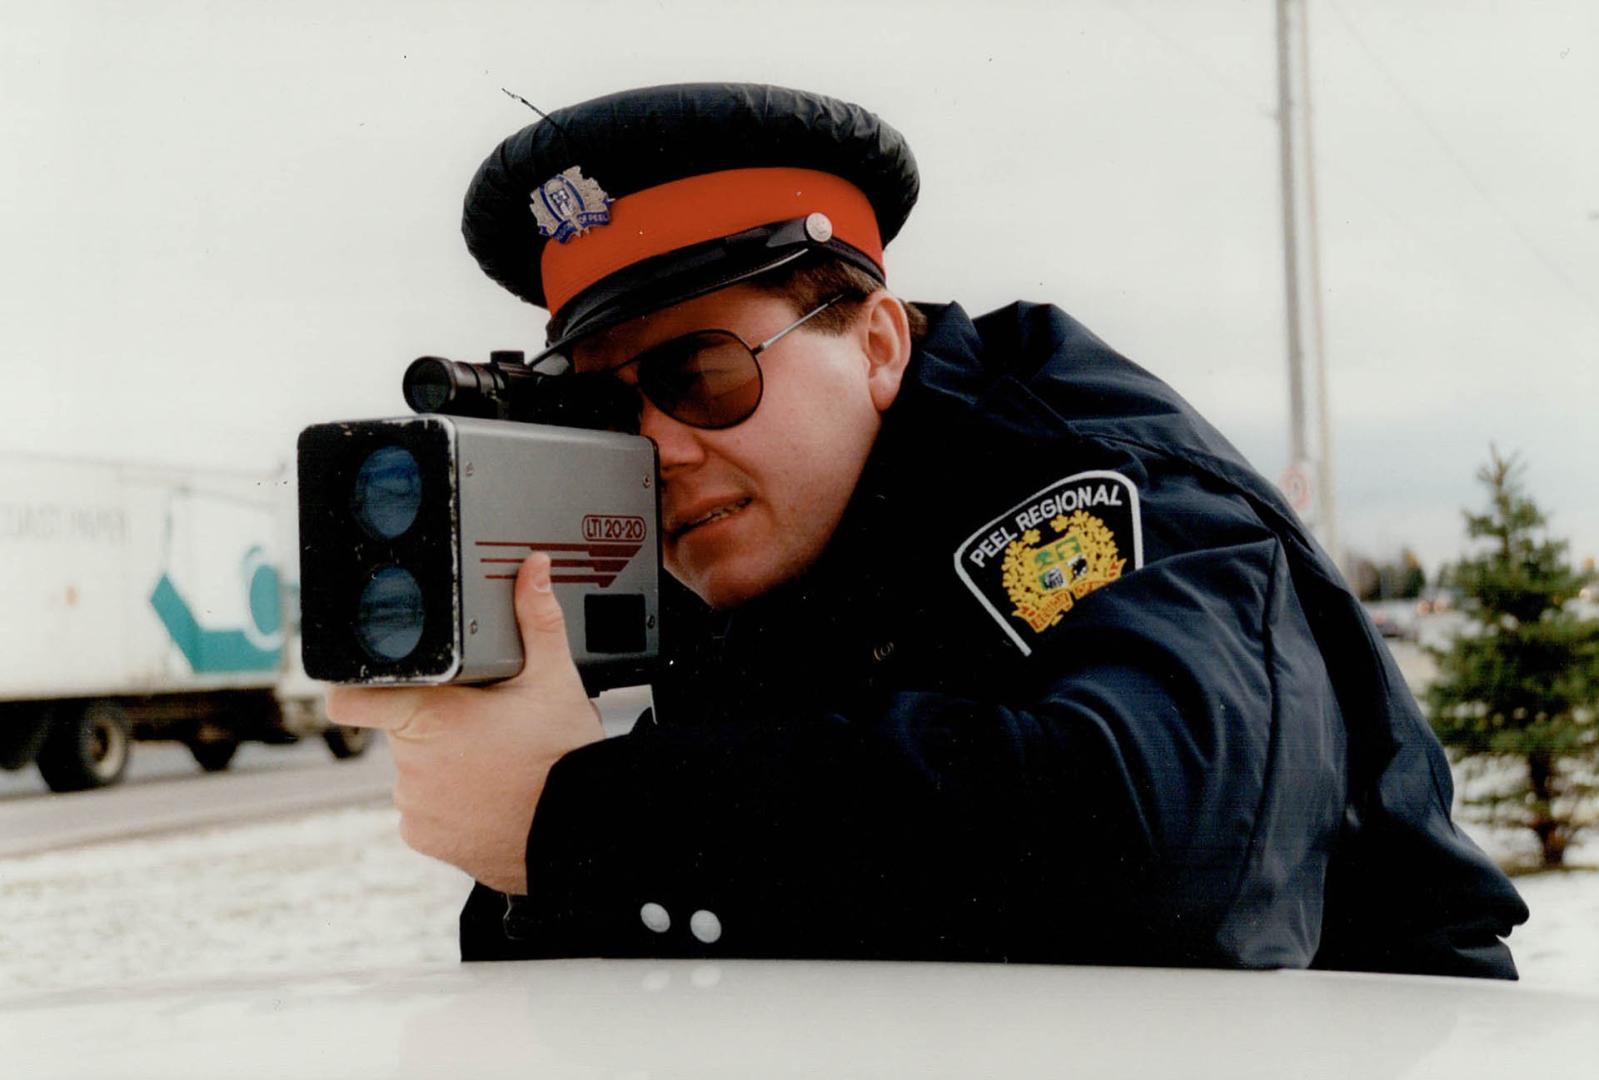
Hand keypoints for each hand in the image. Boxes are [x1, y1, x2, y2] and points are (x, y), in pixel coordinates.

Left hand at [326, 553, 602, 893]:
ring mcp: (415, 805)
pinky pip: (424, 810)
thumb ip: (536, 618)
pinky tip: (487, 794)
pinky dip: (448, 802)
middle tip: (482, 722)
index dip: (357, 688)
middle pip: (399, 728)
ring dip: (441, 763)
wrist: (580, 830)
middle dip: (432, 721)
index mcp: (429, 715)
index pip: (350, 699)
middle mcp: (410, 763)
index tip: (375, 685)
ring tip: (492, 761)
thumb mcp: (555, 679)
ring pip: (414, 769)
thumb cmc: (564, 757)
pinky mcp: (425, 837)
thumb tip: (533, 568)